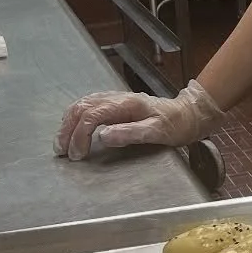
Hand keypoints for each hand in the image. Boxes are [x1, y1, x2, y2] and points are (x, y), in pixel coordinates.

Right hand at [54, 78, 223, 160]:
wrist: (189, 114)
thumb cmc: (176, 124)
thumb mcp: (158, 132)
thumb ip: (130, 133)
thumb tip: (103, 136)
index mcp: (126, 104)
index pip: (92, 115)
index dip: (80, 135)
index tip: (78, 155)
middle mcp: (118, 98)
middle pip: (82, 108)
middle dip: (67, 129)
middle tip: (62, 150)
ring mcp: (116, 99)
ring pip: (82, 105)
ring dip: (68, 123)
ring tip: (63, 143)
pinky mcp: (116, 103)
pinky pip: (89, 106)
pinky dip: (76, 117)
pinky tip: (73, 128)